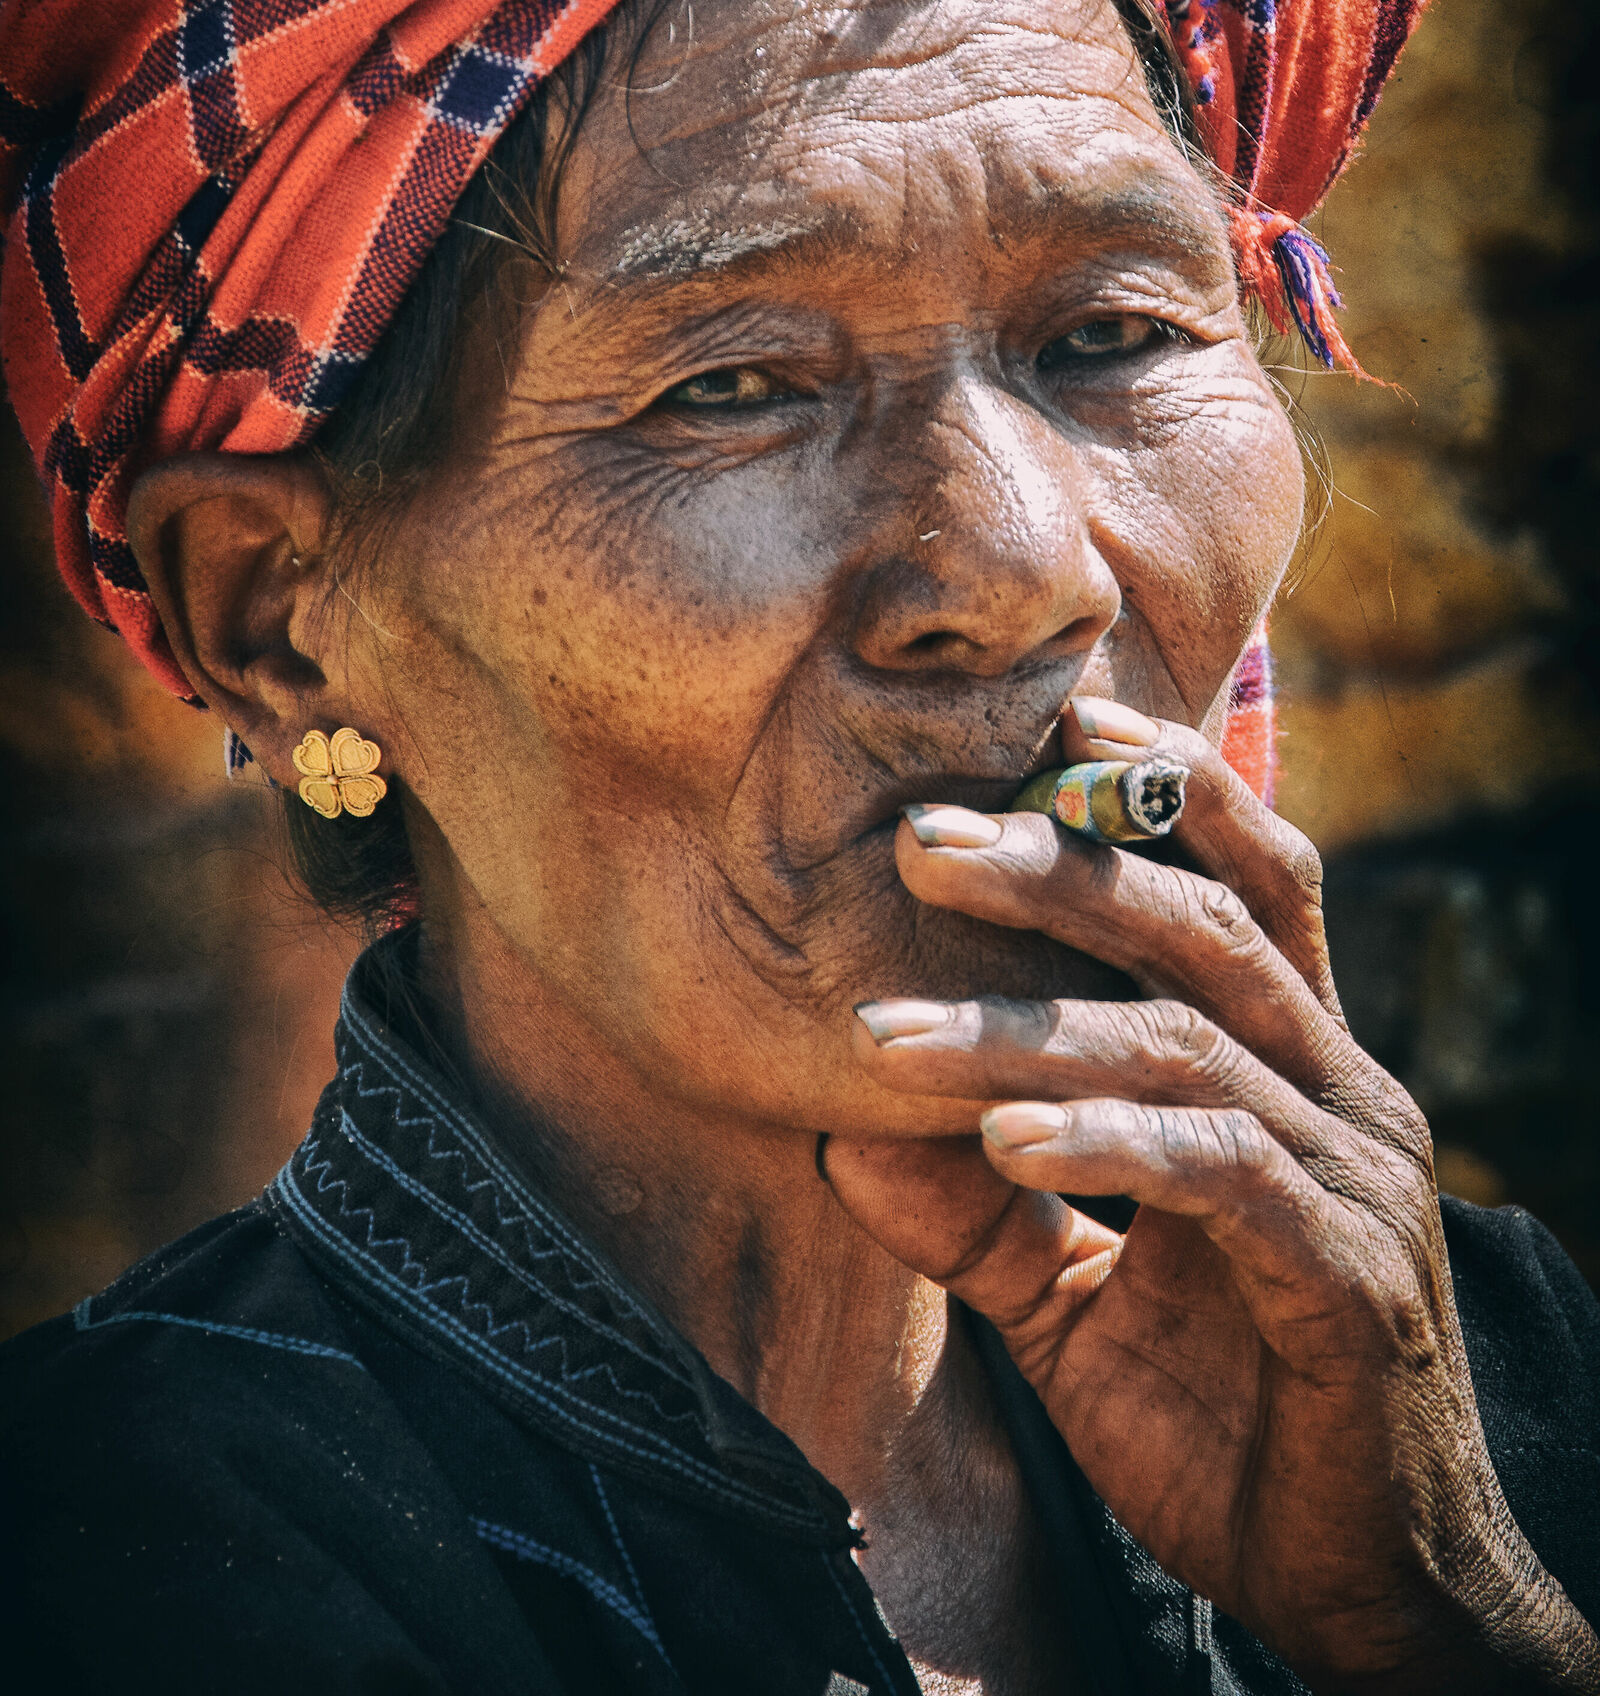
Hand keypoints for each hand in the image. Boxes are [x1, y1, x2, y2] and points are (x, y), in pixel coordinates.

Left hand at [824, 704, 1599, 1692]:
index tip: (1036, 725)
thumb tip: (835, 1126)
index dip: (1158, 783)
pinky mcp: (1350, 1282)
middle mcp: (1339, 1093)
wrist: (1361, 1588)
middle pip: (1208, 925)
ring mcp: (1356, 1181)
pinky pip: (1225, 1178)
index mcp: (1291, 1066)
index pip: (1244, 877)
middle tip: (915, 842)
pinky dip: (1112, 1144)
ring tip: (887, 1035)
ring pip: (1190, 1042)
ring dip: (1031, 1023)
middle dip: (1062, 865)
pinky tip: (1007, 1140)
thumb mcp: (1071, 1300)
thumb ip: (974, 1210)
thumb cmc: (1220, 1418)